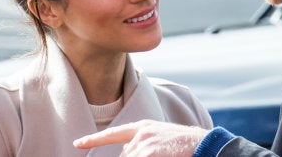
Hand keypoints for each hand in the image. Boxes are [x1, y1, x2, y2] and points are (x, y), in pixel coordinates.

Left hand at [73, 119, 209, 156]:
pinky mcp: (149, 151)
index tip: (78, 143)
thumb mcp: (161, 140)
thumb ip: (143, 145)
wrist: (203, 144)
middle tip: (152, 155)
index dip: (94, 139)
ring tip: (161, 155)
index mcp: (143, 127)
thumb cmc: (184, 146)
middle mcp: (141, 132)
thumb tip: (128, 154)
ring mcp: (145, 141)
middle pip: (125, 156)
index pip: (114, 134)